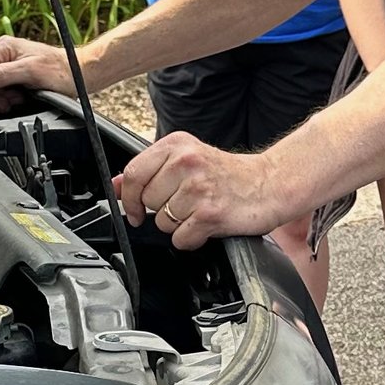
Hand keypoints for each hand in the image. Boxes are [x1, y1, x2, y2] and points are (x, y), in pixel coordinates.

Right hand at [0, 35, 80, 106]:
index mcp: (3, 47)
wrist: (78, 75)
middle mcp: (3, 54)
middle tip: (10, 104)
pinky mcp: (15, 75)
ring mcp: (8, 65)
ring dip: (3, 100)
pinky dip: (9, 99)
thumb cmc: (60, 70)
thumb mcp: (30, 72)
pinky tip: (20, 100)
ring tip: (18, 101)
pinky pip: (2, 91)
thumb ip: (3, 75)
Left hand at [117, 132, 290, 246]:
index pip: (133, 174)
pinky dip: (192, 238)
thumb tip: (114, 186)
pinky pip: (180, 239)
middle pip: (148, 202)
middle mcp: (186, 163)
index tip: (135, 210)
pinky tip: (207, 224)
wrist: (270, 184)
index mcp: (177, 145)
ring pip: (163, 223)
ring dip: (179, 225)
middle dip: (163, 210)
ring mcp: (198, 188)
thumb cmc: (229, 175)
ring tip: (200, 211)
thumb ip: (149, 171)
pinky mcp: (210, 214)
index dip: (128, 198)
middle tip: (187, 204)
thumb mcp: (187, 159)